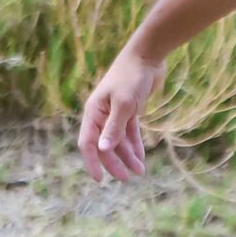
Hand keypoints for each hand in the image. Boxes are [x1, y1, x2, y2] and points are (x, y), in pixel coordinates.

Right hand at [78, 45, 165, 182]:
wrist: (147, 56)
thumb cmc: (132, 77)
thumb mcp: (124, 104)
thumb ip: (114, 128)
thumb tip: (103, 149)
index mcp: (93, 112)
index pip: (88, 143)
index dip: (92, 162)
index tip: (99, 180)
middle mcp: (101, 115)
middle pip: (105, 145)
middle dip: (115, 162)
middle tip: (128, 178)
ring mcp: (115, 113)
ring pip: (119, 140)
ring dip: (128, 156)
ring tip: (140, 171)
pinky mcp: (129, 110)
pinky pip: (129, 133)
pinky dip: (135, 145)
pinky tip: (141, 157)